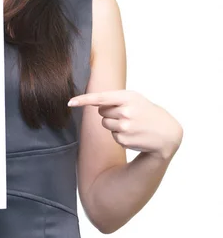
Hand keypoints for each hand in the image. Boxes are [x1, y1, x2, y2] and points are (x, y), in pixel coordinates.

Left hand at [68, 89, 182, 158]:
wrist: (166, 133)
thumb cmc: (146, 112)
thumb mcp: (134, 99)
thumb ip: (114, 99)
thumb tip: (95, 104)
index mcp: (127, 97)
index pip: (100, 98)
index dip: (83, 100)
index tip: (70, 102)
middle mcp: (125, 111)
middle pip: (101, 112)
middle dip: (110, 113)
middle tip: (127, 115)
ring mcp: (124, 127)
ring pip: (105, 124)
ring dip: (114, 124)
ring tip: (131, 124)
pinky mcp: (123, 140)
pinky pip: (112, 135)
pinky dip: (119, 135)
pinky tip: (133, 134)